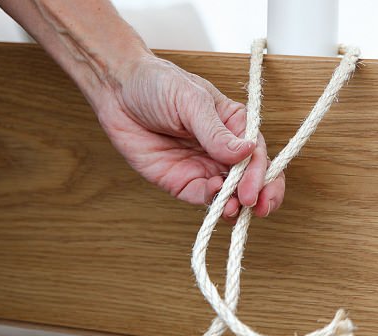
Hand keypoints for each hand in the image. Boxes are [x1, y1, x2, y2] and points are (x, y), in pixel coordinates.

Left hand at [95, 54, 285, 220]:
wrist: (117, 92)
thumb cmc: (157, 84)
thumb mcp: (191, 101)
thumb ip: (216, 131)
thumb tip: (246, 151)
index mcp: (234, 125)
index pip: (257, 153)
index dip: (261, 173)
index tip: (254, 188)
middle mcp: (223, 149)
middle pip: (251, 178)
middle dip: (259, 194)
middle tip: (257, 207)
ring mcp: (203, 166)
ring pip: (230, 193)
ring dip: (235, 205)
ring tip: (231, 208)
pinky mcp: (181, 181)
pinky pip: (202, 197)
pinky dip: (211, 201)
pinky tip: (213, 196)